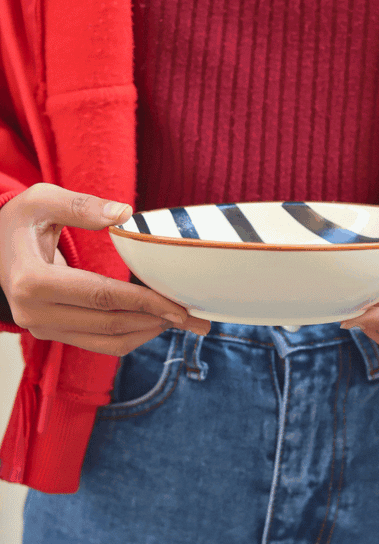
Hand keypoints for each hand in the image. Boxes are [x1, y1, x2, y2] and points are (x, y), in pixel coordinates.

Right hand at [0, 183, 209, 355]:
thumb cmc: (18, 221)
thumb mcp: (41, 200)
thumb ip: (81, 205)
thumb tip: (125, 214)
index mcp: (31, 281)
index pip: (101, 296)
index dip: (144, 302)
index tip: (179, 305)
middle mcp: (34, 313)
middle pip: (108, 323)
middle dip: (157, 321)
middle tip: (195, 319)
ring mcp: (42, 328)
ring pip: (106, 341)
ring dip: (148, 334)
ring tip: (183, 323)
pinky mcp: (52, 333)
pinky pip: (98, 343)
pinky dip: (130, 336)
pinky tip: (155, 323)